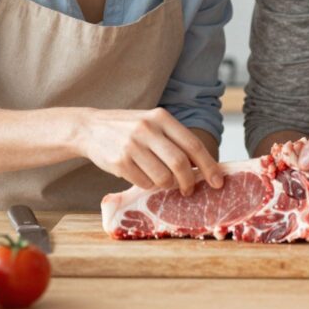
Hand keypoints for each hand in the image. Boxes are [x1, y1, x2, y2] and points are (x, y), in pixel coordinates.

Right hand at [78, 108, 223, 195]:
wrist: (90, 128)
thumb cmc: (128, 128)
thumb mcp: (152, 123)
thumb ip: (174, 139)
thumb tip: (202, 166)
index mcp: (161, 118)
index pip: (193, 145)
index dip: (209, 166)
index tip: (218, 181)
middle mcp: (148, 129)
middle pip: (180, 163)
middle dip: (189, 182)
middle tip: (189, 190)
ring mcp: (132, 146)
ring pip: (163, 177)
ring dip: (166, 185)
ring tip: (160, 180)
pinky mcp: (119, 162)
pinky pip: (144, 183)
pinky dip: (148, 185)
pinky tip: (142, 176)